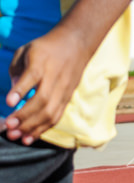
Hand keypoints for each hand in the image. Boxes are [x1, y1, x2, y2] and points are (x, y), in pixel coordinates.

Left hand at [4, 28, 90, 144]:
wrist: (76, 44)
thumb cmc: (46, 48)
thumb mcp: (26, 50)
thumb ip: (16, 69)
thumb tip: (14, 92)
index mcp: (41, 63)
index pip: (32, 77)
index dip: (20, 90)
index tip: (8, 103)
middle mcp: (54, 78)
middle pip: (42, 100)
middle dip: (24, 116)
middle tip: (8, 127)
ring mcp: (63, 90)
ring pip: (50, 112)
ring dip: (32, 127)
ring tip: (16, 136)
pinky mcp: (67, 97)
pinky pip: (56, 116)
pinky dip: (42, 128)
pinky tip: (29, 137)